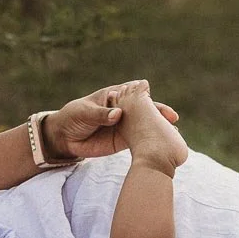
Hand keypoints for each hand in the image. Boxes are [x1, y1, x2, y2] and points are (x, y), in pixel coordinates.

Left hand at [44, 80, 178, 159]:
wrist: (64, 137)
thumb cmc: (73, 117)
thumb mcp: (84, 112)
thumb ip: (100, 114)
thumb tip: (118, 114)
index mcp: (115, 95)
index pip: (134, 92)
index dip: (144, 94)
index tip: (152, 97)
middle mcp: (124, 109)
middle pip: (145, 108)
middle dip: (158, 112)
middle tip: (172, 118)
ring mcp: (126, 124)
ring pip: (146, 124)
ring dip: (158, 128)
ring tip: (173, 132)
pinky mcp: (124, 139)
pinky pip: (140, 139)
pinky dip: (150, 141)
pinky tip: (162, 145)